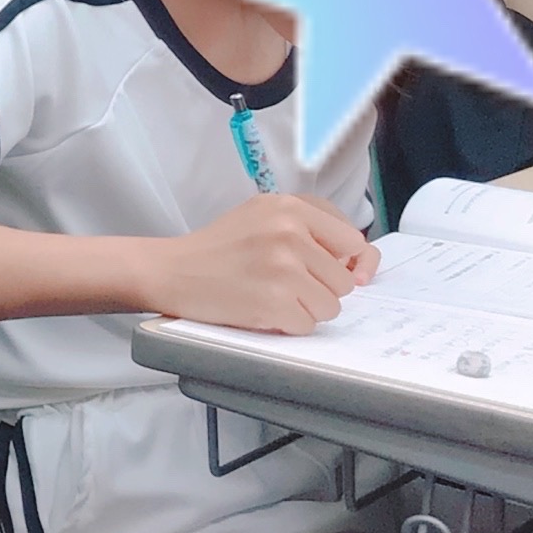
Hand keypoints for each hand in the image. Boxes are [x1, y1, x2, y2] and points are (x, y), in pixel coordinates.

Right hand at [137, 194, 378, 335]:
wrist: (170, 270)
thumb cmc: (218, 248)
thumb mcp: (263, 216)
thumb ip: (312, 228)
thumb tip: (363, 266)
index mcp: (290, 207)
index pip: (353, 241)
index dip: (348, 263)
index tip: (336, 273)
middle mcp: (289, 233)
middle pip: (344, 279)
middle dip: (319, 288)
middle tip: (281, 282)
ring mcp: (282, 268)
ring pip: (331, 305)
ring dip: (306, 309)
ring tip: (271, 295)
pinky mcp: (273, 302)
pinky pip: (307, 325)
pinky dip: (287, 324)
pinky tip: (261, 309)